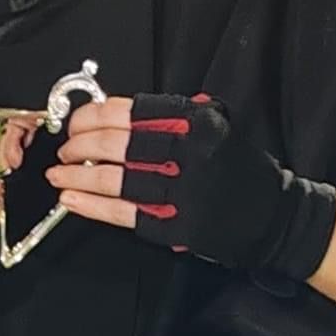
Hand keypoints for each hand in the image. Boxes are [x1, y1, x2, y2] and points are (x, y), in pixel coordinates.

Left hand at [46, 96, 335, 280]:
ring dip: (79, 175)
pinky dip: (93, 205)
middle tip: (64, 149)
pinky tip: (71, 198)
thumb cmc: (240, 170)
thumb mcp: (215, 127)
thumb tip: (113, 114)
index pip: (132, 111)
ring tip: (58, 173)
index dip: (94, 115)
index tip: (76, 122)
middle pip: (119, 143)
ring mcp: (184, 191)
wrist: (278, 217)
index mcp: (197, 122)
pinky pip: (125, 212)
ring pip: (117, 178)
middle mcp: (190, 153)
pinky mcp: (178, 225)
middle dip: (82, 145)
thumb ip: (171, 118)